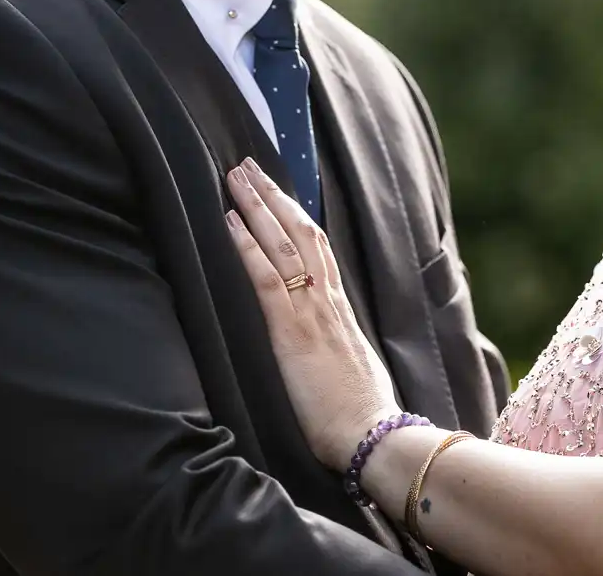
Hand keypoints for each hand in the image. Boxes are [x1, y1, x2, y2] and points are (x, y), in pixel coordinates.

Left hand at [224, 158, 402, 470]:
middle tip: (249, 166)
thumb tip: (328, 346)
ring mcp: (310, 312)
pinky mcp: (291, 332)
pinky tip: (230, 222)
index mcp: (341, 310)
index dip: (297, 217)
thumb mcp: (354, 369)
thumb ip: (338, 348)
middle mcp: (327, 301)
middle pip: (300, 232)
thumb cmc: (363, 414)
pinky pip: (266, 278)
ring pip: (283, 243)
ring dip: (257, 206)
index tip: (280, 193)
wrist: (373, 437)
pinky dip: (247, 246)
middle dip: (274, 196)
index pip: (319, 250)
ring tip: (235, 177)